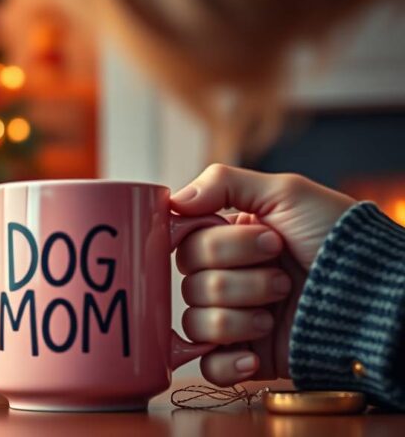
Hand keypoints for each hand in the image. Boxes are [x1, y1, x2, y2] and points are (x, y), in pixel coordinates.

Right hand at [172, 164, 356, 385]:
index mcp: (232, 241)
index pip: (187, 244)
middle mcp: (230, 278)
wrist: (376, 298)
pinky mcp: (249, 356)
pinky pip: (208, 367)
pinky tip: (253, 355)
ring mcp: (237, 319)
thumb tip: (173, 200)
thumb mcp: (287, 193)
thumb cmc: (340, 241)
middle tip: (284, 275)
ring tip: (277, 311)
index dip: (219, 245)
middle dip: (240, 279)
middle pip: (191, 283)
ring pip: (197, 322)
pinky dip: (226, 362)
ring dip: (239, 316)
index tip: (266, 240)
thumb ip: (224, 183)